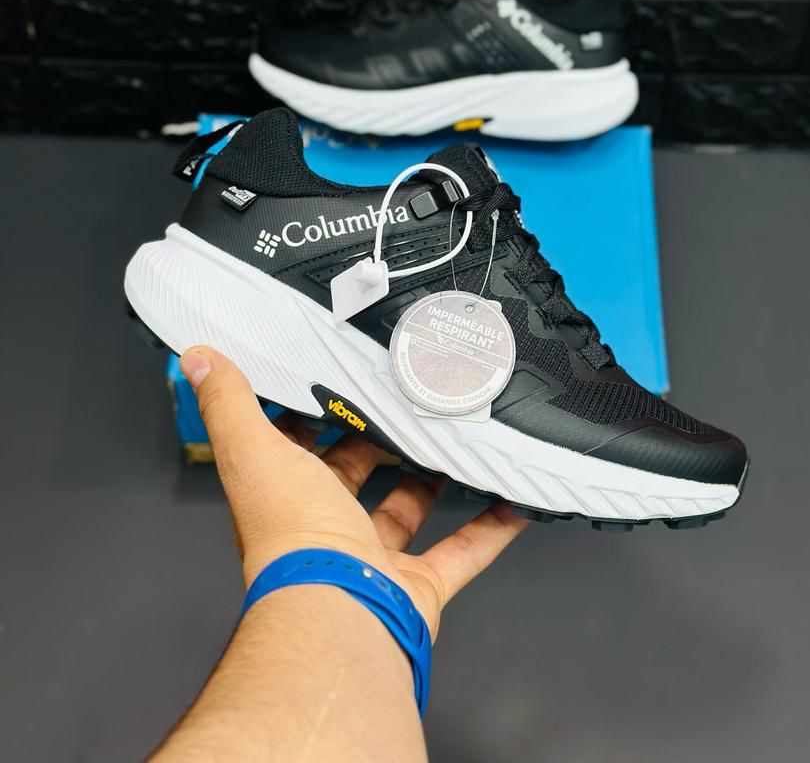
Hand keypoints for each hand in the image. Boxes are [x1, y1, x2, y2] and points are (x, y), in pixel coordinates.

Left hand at [180, 346, 529, 638]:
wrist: (337, 614)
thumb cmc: (292, 536)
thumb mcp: (255, 450)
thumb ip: (229, 402)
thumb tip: (196, 357)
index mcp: (287, 495)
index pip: (295, 444)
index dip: (312, 412)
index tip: (338, 375)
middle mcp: (327, 526)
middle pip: (355, 475)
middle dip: (379, 439)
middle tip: (406, 398)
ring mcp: (374, 559)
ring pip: (406, 510)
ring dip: (432, 476)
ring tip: (457, 436)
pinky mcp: (417, 586)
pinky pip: (461, 553)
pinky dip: (489, 531)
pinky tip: (512, 502)